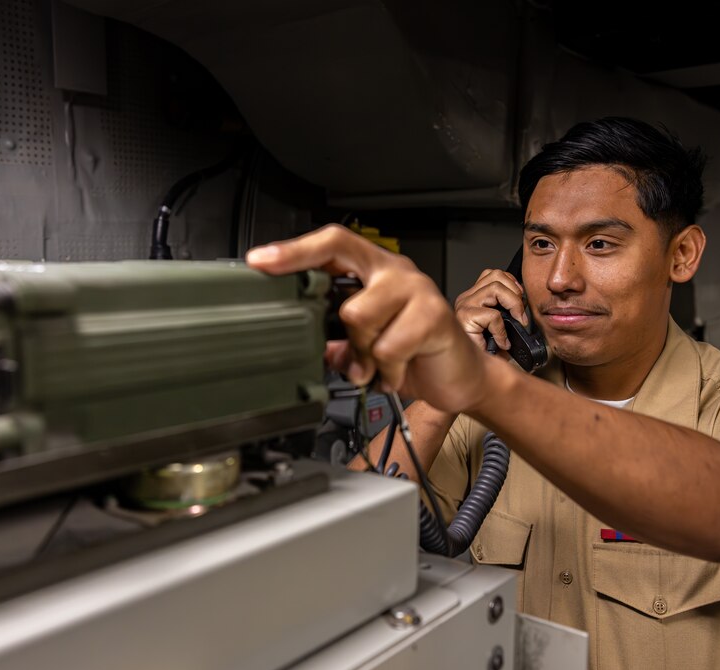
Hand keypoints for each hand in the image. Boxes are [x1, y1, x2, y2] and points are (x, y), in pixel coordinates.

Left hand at [245, 224, 490, 412]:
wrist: (461, 376)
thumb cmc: (414, 354)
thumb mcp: (366, 348)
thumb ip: (336, 340)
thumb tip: (304, 341)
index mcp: (374, 270)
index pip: (331, 243)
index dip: (294, 250)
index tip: (259, 261)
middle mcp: (395, 272)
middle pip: (342, 271)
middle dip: (336, 319)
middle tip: (348, 351)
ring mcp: (417, 290)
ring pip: (359, 314)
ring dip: (363, 353)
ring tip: (377, 366)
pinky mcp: (435, 316)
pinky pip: (388, 346)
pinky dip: (386, 371)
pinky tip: (396, 374)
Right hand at [453, 268, 527, 351]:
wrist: (469, 372)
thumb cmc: (483, 353)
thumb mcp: (500, 328)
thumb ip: (508, 312)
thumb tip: (525, 308)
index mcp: (473, 297)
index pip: (493, 274)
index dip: (512, 284)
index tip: (521, 301)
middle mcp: (466, 299)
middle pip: (496, 275)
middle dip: (515, 293)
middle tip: (520, 315)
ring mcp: (463, 307)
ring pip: (496, 288)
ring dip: (513, 304)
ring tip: (515, 322)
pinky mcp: (464, 318)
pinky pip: (493, 315)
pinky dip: (502, 330)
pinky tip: (501, 342)